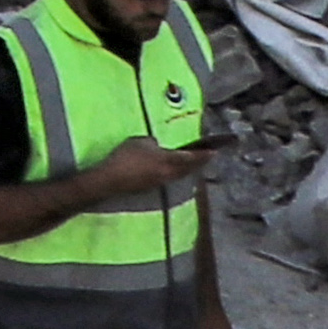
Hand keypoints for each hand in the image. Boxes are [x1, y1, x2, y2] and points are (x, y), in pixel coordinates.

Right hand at [81, 137, 203, 202]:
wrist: (113, 179)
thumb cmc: (127, 157)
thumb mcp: (140, 142)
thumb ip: (153, 143)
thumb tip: (158, 147)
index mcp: (169, 160)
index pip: (192, 157)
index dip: (203, 154)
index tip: (214, 151)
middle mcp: (170, 173)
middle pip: (189, 169)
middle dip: (199, 163)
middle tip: (206, 157)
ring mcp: (161, 182)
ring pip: (180, 175)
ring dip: (188, 169)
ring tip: (191, 163)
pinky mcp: (152, 187)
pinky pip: (170, 178)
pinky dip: (176, 173)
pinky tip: (170, 169)